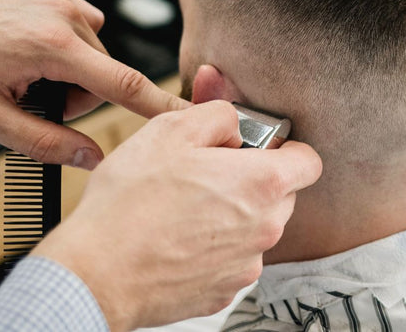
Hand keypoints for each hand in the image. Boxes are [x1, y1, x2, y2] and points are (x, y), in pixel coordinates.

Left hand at [0, 0, 189, 168]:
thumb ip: (46, 142)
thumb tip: (90, 157)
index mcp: (52, 48)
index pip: (124, 84)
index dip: (162, 106)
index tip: (192, 116)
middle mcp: (63, 16)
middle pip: (102, 74)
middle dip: (75, 95)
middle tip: (29, 97)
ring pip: (89, 53)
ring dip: (65, 71)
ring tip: (17, 69)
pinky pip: (76, 27)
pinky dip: (60, 46)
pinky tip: (23, 48)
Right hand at [32, 100, 322, 330]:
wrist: (96, 274)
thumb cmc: (129, 203)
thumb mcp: (171, 130)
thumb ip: (217, 113)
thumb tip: (235, 119)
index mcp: (263, 183)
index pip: (309, 161)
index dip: (284, 149)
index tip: (256, 148)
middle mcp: (266, 227)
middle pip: (281, 195)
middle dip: (253, 181)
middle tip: (206, 175)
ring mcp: (247, 264)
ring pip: (254, 229)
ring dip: (231, 216)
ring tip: (183, 209)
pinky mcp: (224, 292)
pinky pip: (230, 261)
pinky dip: (212, 249)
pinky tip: (176, 240)